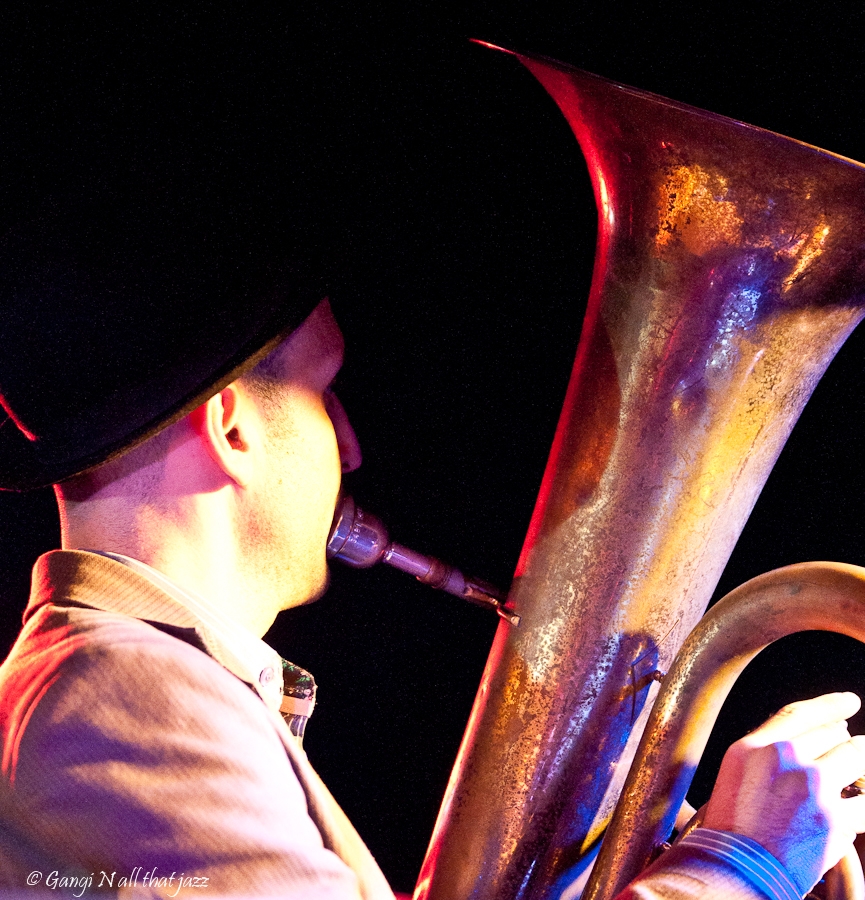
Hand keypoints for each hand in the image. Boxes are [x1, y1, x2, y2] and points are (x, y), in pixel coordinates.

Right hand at [703, 692, 864, 892]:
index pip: (799, 713)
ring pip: (855, 758)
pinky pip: (864, 802)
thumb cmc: (732, 828)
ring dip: (861, 762)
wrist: (737, 871)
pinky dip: (862, 804)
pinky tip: (858, 806)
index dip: (829, 704)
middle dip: (844, 739)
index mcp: (754, 746)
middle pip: (831, 734)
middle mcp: (784, 759)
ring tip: (861, 768)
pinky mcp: (835, 820)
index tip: (848, 702)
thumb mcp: (735, 774)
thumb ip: (764, 752)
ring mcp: (813, 787)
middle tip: (850, 745)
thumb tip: (804, 739)